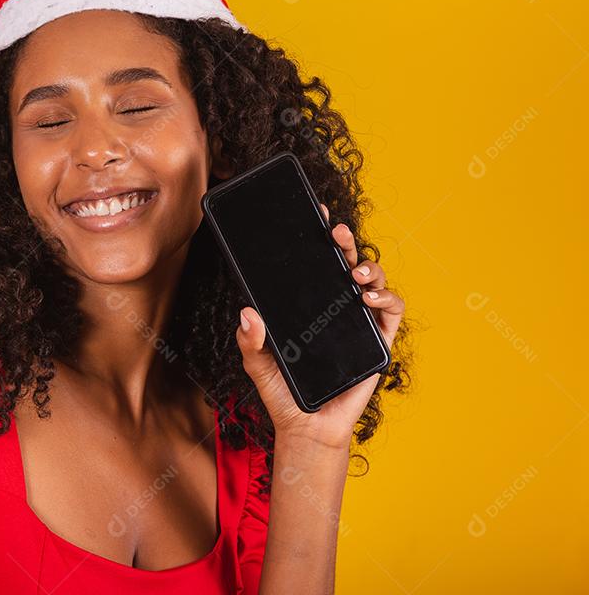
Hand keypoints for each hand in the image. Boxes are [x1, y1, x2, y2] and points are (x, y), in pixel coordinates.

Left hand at [236, 203, 404, 448]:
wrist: (305, 427)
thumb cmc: (281, 391)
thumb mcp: (256, 362)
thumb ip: (249, 339)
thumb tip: (247, 312)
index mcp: (308, 303)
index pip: (315, 263)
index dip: (318, 236)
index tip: (315, 212)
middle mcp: (335, 306)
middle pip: (345, 262)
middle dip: (344, 240)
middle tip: (334, 231)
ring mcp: (358, 321)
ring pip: (373, 280)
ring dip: (369, 266)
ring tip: (354, 272)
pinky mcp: (379, 341)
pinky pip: (392, 311)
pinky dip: (385, 298)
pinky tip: (367, 298)